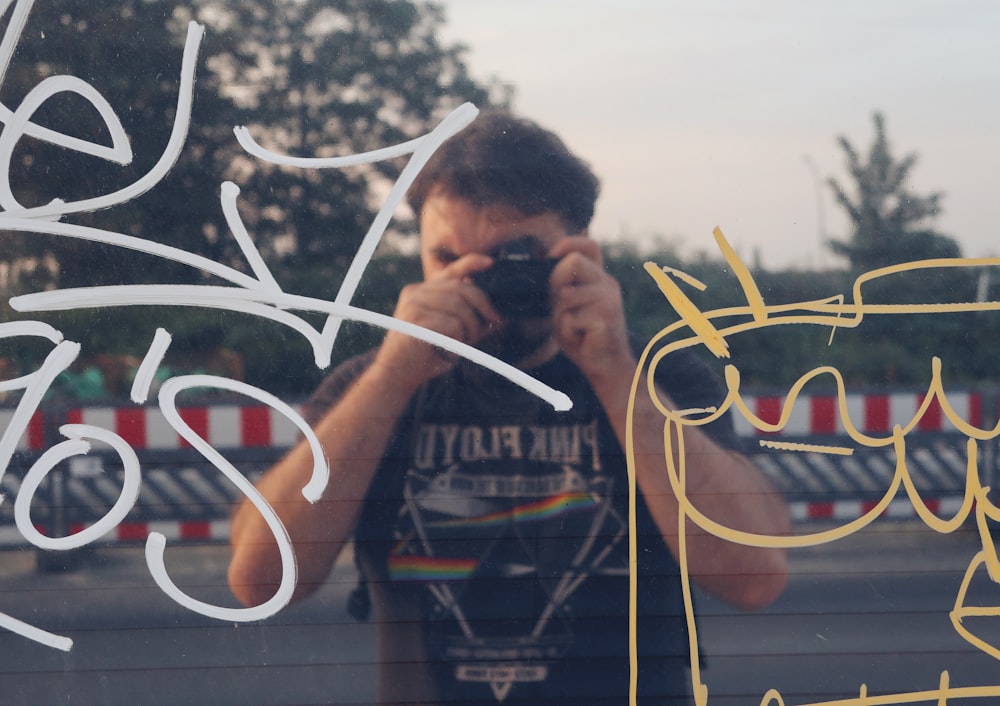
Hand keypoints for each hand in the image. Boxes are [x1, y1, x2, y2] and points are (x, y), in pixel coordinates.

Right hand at [373, 254, 501, 389]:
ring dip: (472, 328)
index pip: (449, 271)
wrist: (397, 375)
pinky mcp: (416, 319)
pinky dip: (458, 340)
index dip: (471, 263)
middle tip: (493, 324)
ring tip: (465, 343)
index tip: (490, 262)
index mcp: (421, 291)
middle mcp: (416, 292)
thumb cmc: (426, 354)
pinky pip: (453, 324)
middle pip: (462, 288)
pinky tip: (448, 350)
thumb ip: (463, 316)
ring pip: (461, 307)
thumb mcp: (447, 330)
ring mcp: (414, 304)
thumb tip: (493, 311)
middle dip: (484, 307)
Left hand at [548, 237, 634, 384]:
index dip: (567, 243)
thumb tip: (547, 261)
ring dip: (560, 315)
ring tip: (573, 328)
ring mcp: (609, 299)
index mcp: (599, 278)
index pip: (589, 245)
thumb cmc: (583, 336)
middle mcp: (607, 284)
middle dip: (556, 282)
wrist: (607, 367)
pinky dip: (567, 332)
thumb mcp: (567, 307)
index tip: (550, 257)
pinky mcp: (606, 316)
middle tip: (560, 307)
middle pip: (573, 261)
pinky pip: (569, 318)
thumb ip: (560, 286)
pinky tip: (580, 338)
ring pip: (566, 294)